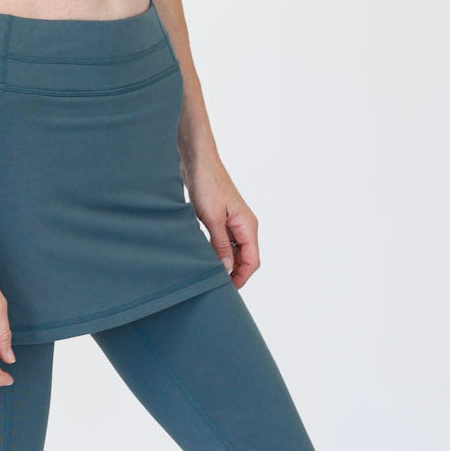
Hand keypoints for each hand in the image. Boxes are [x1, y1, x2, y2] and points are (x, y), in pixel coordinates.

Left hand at [183, 152, 260, 288]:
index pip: (252, 261)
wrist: (197, 160)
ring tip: (209, 274)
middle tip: (216, 286)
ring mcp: (232, 222)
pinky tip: (205, 257)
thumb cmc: (207, 183)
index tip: (227, 290)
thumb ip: (220, 245)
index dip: (241, 278)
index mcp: (248, 225)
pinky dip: (217, 252)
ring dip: (224, 263)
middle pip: (245, 258)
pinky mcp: (220, 218)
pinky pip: (223, 242)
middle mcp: (244, 225)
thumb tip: (227, 269)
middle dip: (234, 273)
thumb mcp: (212, 218)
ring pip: (233, 251)